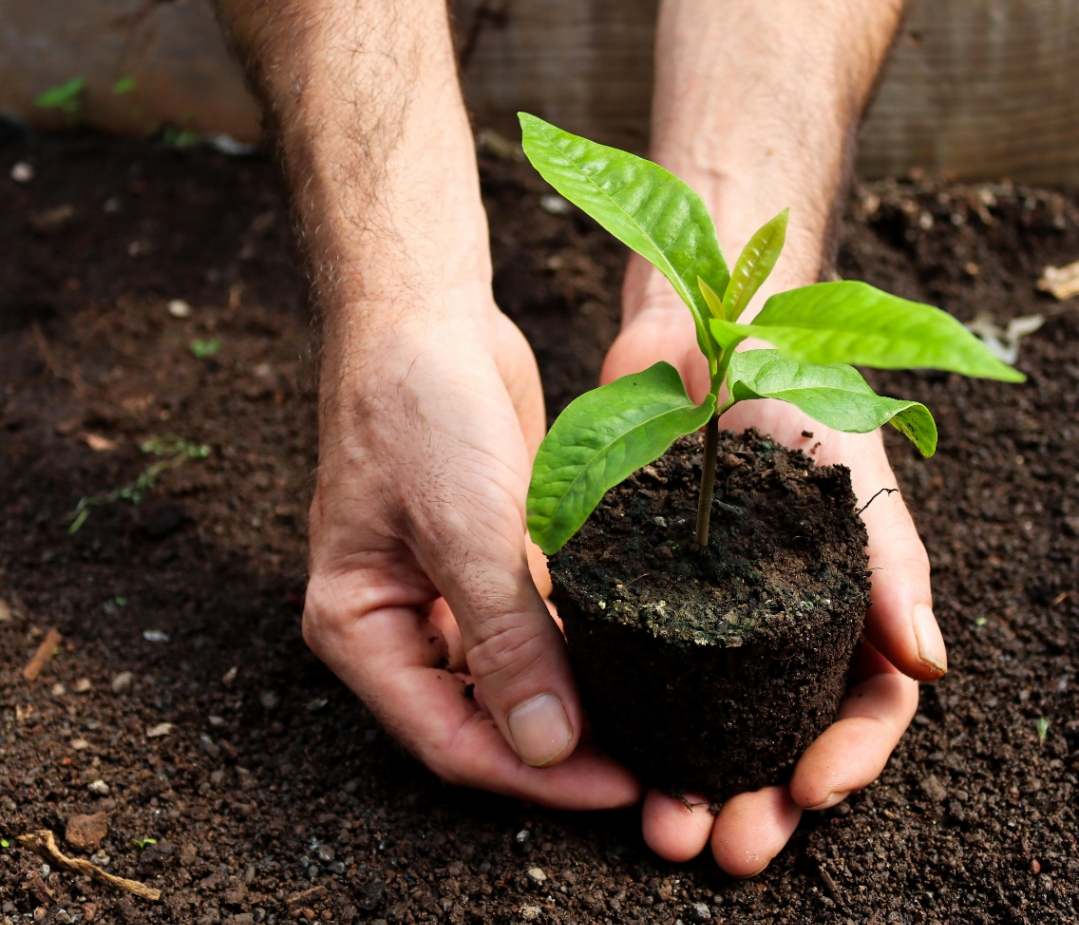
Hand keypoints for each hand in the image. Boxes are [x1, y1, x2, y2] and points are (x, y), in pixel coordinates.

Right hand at [303, 289, 639, 809]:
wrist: (428, 318)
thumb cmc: (418, 409)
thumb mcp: (463, 527)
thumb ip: (503, 639)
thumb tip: (547, 745)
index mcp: (362, 627)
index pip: (448, 738)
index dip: (533, 774)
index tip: (617, 784)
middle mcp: (400, 622)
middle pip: (483, 719)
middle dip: (561, 750)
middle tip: (649, 771)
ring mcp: (448, 592)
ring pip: (517, 679)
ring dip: (578, 704)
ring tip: (654, 729)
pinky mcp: (493, 562)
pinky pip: (539, 627)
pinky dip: (582, 649)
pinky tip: (639, 662)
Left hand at [603, 259, 944, 873]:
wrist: (703, 337)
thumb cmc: (796, 396)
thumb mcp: (853, 475)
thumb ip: (890, 564)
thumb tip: (927, 666)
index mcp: (840, 607)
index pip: (860, 705)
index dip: (846, 758)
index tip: (811, 791)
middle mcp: (773, 623)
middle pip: (774, 735)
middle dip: (757, 800)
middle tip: (726, 846)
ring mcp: (703, 613)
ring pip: (702, 722)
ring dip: (688, 782)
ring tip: (665, 828)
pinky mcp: (639, 594)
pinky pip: (636, 671)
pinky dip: (629, 721)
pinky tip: (610, 754)